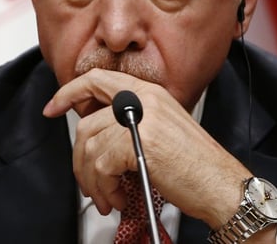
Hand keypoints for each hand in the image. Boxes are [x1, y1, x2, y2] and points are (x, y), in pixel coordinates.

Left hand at [42, 68, 250, 227]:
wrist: (222, 185)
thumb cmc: (197, 167)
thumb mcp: (163, 132)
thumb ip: (132, 124)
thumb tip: (96, 134)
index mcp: (151, 93)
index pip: (99, 79)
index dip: (70, 92)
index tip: (53, 107)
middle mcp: (146, 100)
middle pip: (86, 121)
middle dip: (78, 158)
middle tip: (86, 179)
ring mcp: (143, 118)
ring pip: (89, 147)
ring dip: (92, 181)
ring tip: (107, 196)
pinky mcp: (139, 142)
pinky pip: (100, 165)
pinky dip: (104, 188)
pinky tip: (119, 198)